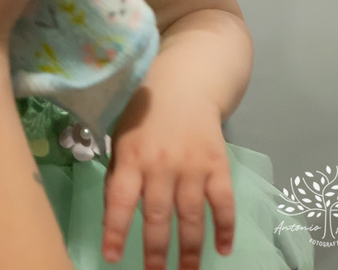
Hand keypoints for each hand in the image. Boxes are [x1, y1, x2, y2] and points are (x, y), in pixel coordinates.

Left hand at [102, 89, 235, 269]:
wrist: (185, 86)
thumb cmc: (145, 116)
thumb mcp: (121, 140)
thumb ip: (117, 177)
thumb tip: (112, 218)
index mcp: (131, 158)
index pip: (120, 200)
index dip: (116, 230)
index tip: (112, 257)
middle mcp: (160, 165)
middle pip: (158, 215)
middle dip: (156, 251)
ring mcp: (192, 166)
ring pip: (191, 215)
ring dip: (190, 249)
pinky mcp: (218, 166)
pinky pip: (223, 202)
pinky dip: (225, 227)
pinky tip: (224, 249)